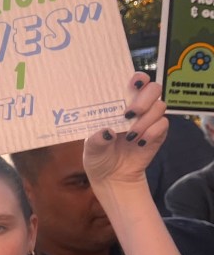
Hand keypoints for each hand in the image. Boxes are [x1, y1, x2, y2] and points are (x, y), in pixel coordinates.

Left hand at [83, 73, 166, 190]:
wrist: (112, 176)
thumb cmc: (98, 155)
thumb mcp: (91, 147)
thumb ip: (96, 139)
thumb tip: (108, 132)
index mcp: (118, 103)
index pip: (135, 81)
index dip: (139, 78)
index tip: (134, 84)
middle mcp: (137, 107)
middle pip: (153, 89)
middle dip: (144, 99)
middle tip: (130, 113)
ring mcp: (148, 120)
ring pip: (160, 106)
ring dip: (145, 120)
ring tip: (130, 135)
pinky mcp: (158, 134)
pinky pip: (163, 125)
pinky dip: (152, 132)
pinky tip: (140, 142)